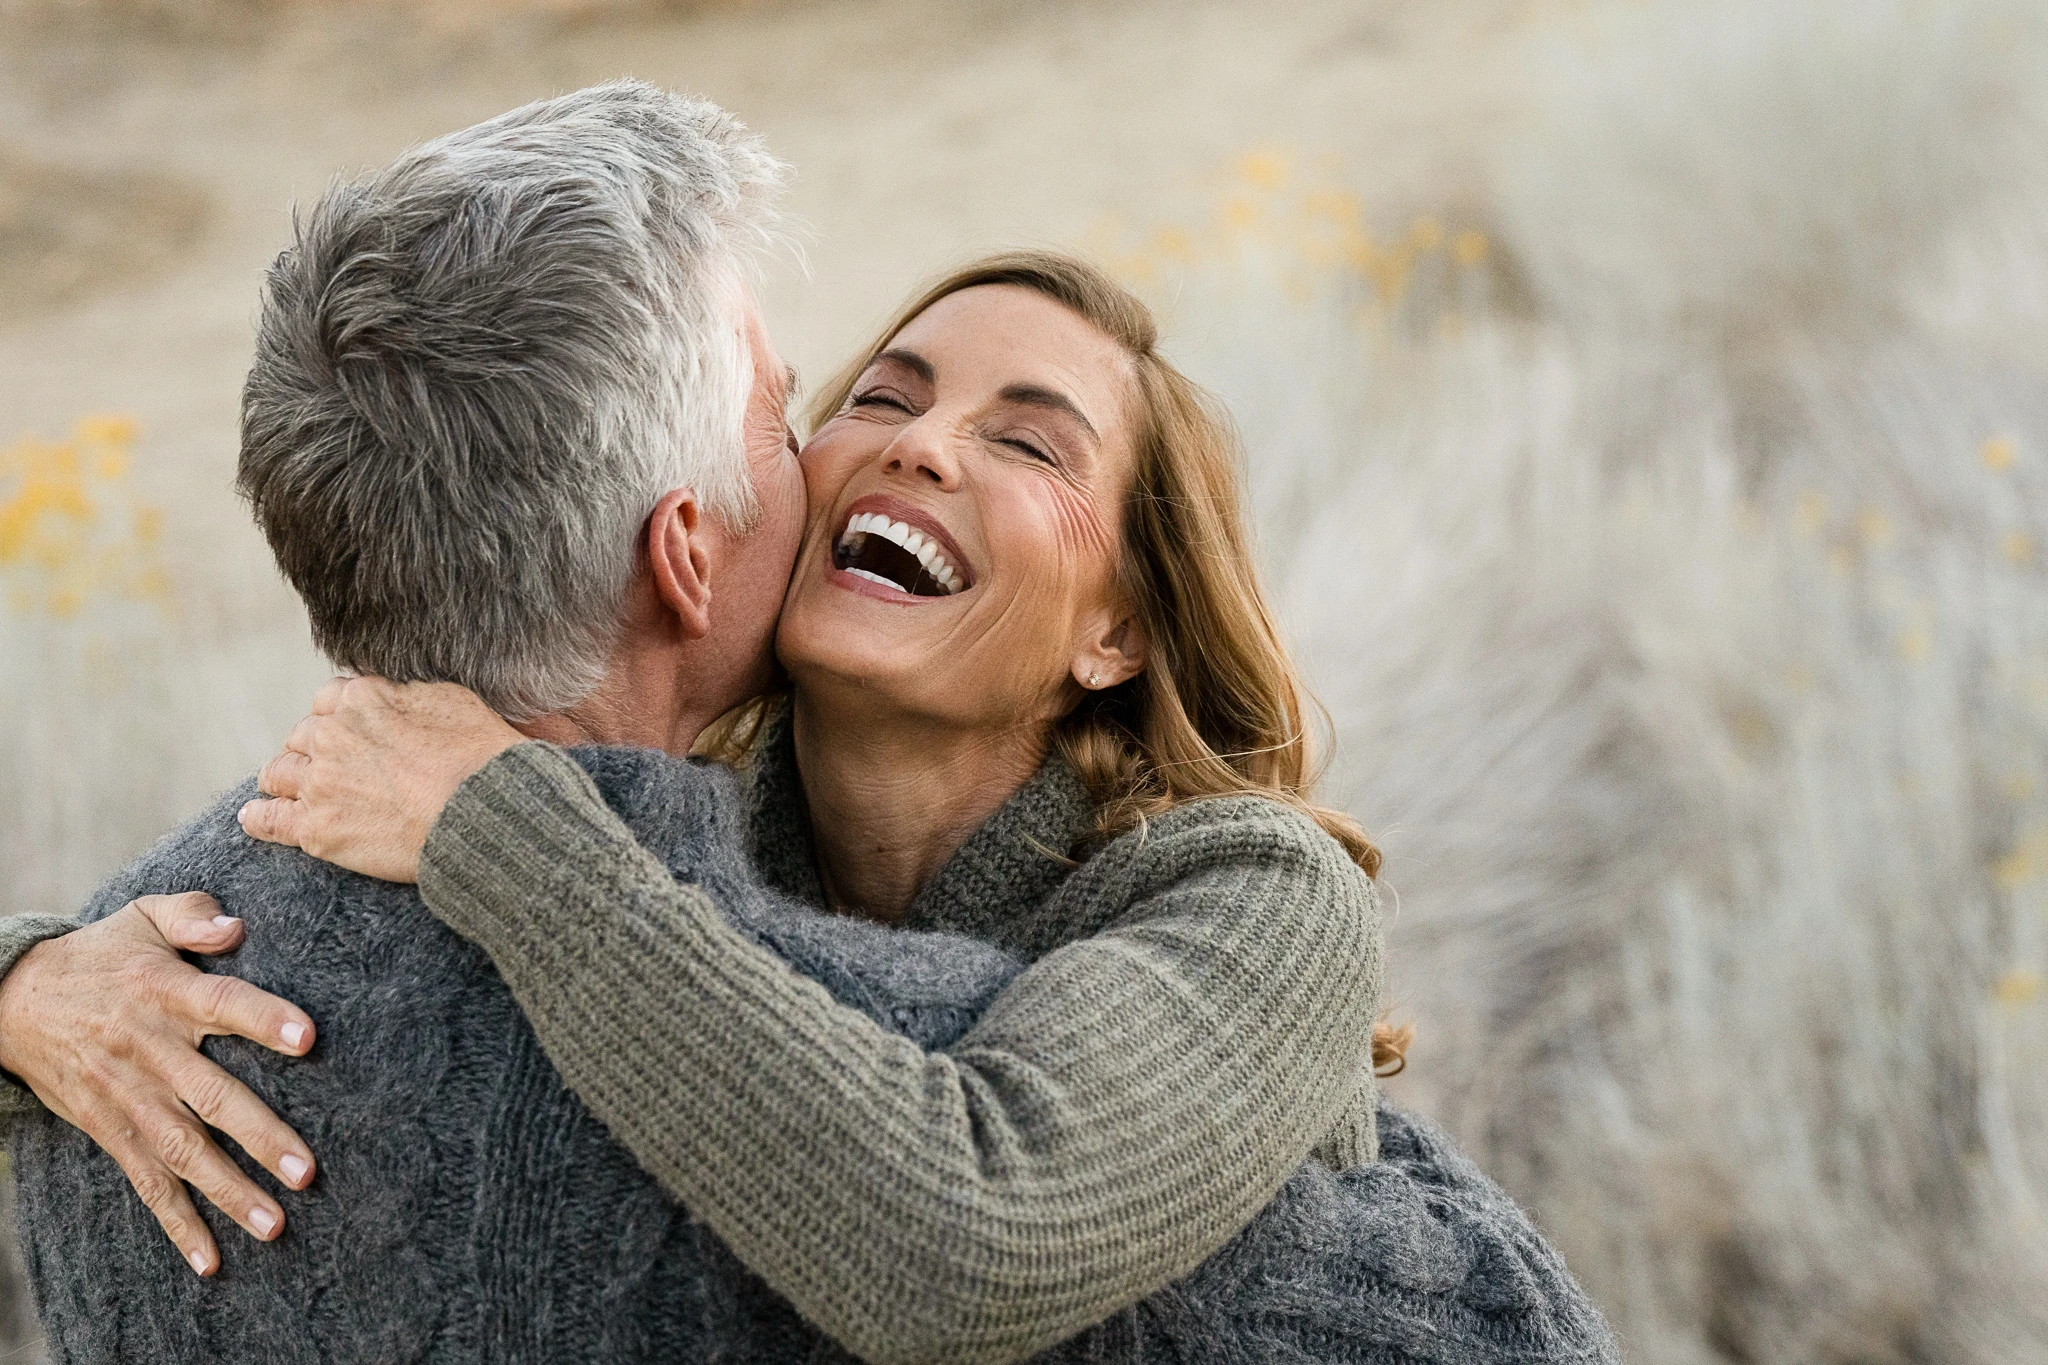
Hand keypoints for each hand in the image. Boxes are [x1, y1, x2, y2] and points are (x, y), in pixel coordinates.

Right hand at [0, 894, 316, 1276]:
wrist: (12, 999)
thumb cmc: (103, 954)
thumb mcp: (142, 917)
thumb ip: (193, 915)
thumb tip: (236, 926)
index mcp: (165, 992)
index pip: (223, 1004)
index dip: (265, 1019)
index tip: (309, 1038)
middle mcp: (149, 1050)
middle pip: (212, 1096)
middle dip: (261, 1137)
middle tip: (306, 1172)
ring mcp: (128, 1097)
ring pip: (183, 1151)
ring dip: (229, 1192)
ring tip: (276, 1225)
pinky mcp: (108, 1130)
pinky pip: (146, 1183)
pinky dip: (177, 1223)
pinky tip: (210, 1259)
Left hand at [240, 676, 522, 882]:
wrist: (484, 813)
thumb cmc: (481, 757)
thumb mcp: (450, 699)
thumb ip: (406, 693)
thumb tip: (390, 692)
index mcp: (362, 698)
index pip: (328, 699)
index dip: (338, 718)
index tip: (347, 735)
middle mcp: (331, 733)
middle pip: (301, 736)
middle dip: (312, 750)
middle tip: (330, 769)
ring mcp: (319, 782)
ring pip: (278, 774)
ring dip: (285, 780)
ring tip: (289, 792)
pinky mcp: (316, 829)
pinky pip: (267, 819)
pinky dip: (258, 817)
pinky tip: (254, 818)